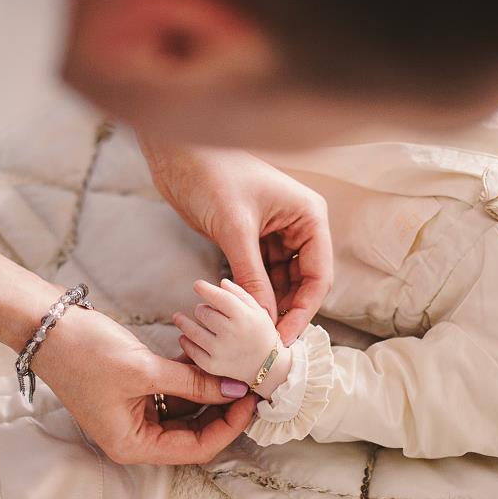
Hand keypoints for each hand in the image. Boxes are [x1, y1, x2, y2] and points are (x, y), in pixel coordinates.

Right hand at [35, 306, 256, 464]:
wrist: (45, 326)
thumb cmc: (85, 352)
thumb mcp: (145, 369)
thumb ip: (194, 382)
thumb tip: (237, 390)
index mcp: (133, 445)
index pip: (196, 448)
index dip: (228, 427)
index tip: (251, 400)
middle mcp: (134, 437)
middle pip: (193, 433)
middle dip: (223, 410)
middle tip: (250, 383)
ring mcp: (134, 414)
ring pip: (186, 411)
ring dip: (209, 391)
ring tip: (235, 368)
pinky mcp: (134, 392)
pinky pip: (172, 392)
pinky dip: (191, 378)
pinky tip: (210, 358)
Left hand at [141, 139, 331, 342]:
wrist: (178, 154)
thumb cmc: (213, 176)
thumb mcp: (235, 230)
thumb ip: (251, 277)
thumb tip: (263, 321)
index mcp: (309, 216)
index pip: (319, 275)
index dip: (304, 310)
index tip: (285, 339)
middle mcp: (299, 226)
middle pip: (303, 282)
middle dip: (287, 311)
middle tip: (268, 344)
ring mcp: (276, 233)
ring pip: (282, 281)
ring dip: (270, 305)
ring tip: (254, 335)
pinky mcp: (252, 239)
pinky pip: (261, 274)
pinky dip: (253, 293)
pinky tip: (242, 315)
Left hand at [174, 279, 286, 389]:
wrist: (268, 368)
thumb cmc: (262, 334)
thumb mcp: (258, 312)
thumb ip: (240, 295)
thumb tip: (221, 283)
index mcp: (244, 317)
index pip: (219, 297)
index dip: (205, 289)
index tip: (197, 285)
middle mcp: (231, 333)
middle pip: (203, 312)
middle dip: (200, 309)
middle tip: (201, 310)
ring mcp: (220, 351)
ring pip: (192, 330)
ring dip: (183, 322)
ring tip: (179, 318)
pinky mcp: (212, 366)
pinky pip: (191, 350)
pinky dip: (185, 341)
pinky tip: (184, 337)